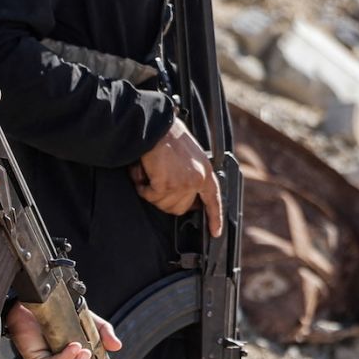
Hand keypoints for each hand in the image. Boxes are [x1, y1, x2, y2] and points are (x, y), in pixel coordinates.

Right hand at [130, 118, 221, 236]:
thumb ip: (191, 176)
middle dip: (165, 199)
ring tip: (150, 172)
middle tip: (158, 182)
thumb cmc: (168, 137)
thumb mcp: (190, 157)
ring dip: (151, 191)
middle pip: (180, 208)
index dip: (215, 218)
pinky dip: (142, 186)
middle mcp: (197, 180)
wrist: (156, 127)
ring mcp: (183, 184)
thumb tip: (185, 195)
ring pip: (163, 204)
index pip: (214, 200)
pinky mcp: (167, 185)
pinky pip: (150, 196)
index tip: (215, 231)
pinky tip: (144, 172)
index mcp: (205, 172)